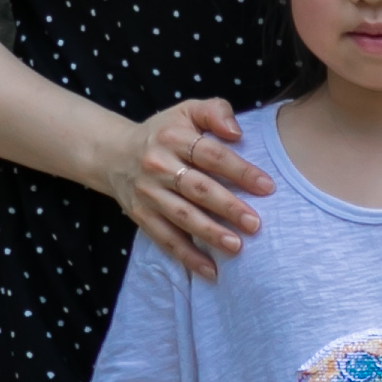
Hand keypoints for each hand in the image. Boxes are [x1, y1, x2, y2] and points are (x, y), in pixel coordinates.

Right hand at [110, 96, 269, 273]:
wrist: (114, 154)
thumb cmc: (164, 133)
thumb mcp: (187, 110)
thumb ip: (216, 111)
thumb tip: (237, 132)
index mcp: (174, 138)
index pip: (212, 155)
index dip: (240, 171)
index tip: (267, 187)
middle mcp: (158, 166)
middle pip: (198, 188)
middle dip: (228, 207)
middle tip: (255, 223)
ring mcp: (148, 193)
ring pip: (182, 216)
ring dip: (209, 234)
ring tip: (236, 246)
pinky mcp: (141, 216)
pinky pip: (166, 238)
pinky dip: (188, 257)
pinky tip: (211, 271)